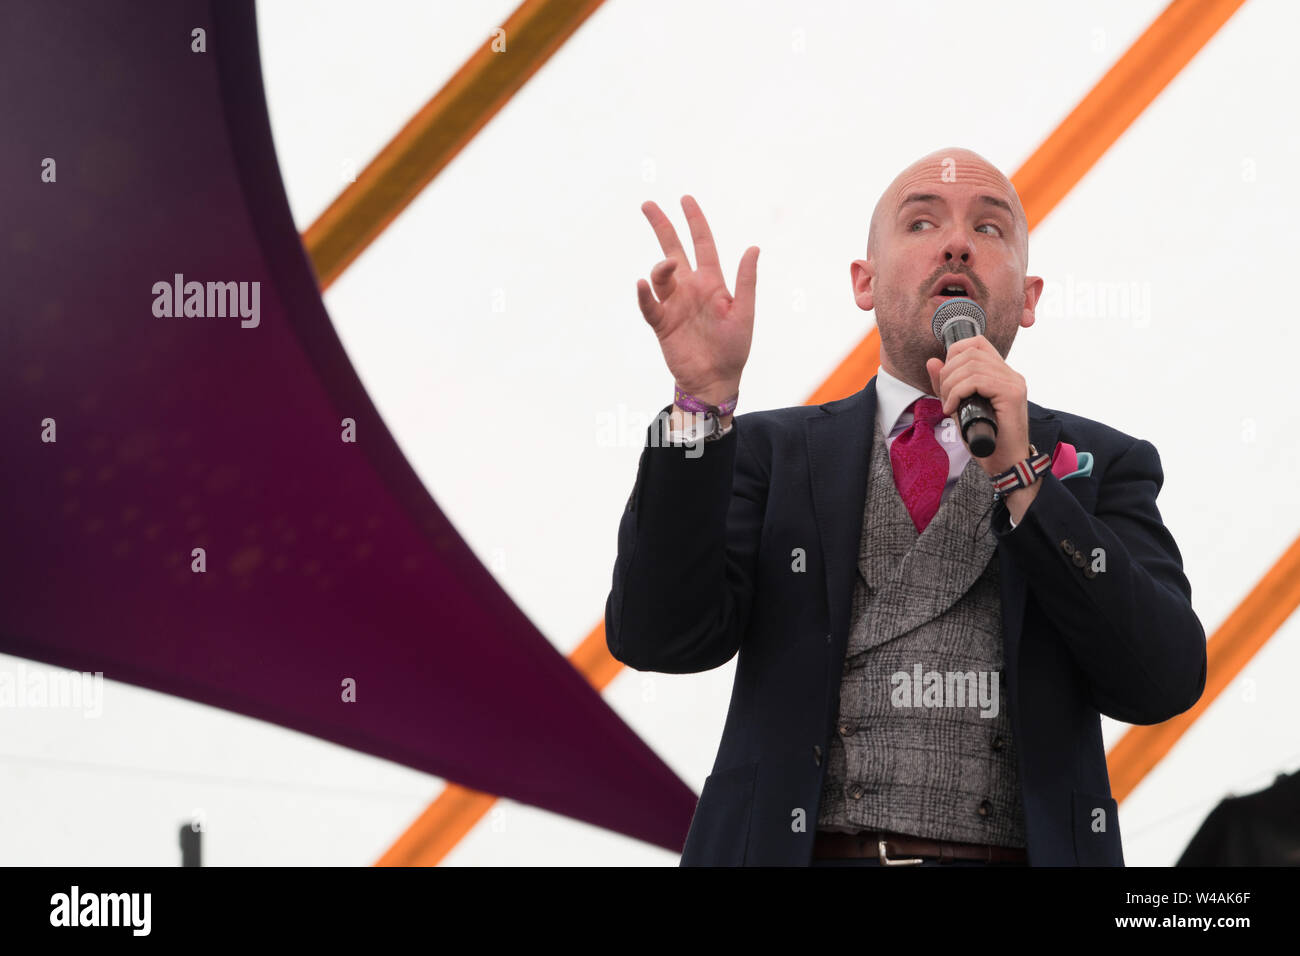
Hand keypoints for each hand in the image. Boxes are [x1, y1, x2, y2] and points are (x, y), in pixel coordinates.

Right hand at [637, 195, 757, 403]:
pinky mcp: (662, 323)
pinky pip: (649, 305)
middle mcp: (690, 288)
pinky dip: (643, 294)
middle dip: (662, 226)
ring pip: (660, 275)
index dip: (695, 221)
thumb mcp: (744, 312)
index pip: (702, 244)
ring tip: (665, 266)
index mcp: (712, 282)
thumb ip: (745, 281)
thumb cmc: (733, 348)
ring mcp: (674, 304)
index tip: (685, 199)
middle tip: (648, 204)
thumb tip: (754, 247)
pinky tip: (642, 284)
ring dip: (661, 267)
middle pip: (672, 249)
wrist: (715, 380)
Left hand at [925, 336, 1031, 479]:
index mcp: (1001, 373)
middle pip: (971, 352)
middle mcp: (1010, 374)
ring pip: (972, 365)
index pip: (977, 343)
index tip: (946, 377)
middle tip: (945, 397)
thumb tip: (932, 361)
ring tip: (949, 405)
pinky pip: (978, 380)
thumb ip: (946, 384)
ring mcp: (1013, 382)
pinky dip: (958, 393)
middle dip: (948, 372)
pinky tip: (953, 409)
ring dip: (951, 385)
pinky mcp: (1012, 394)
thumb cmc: (985, 438)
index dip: (954, 352)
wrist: (1006, 463)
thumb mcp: (959, 407)